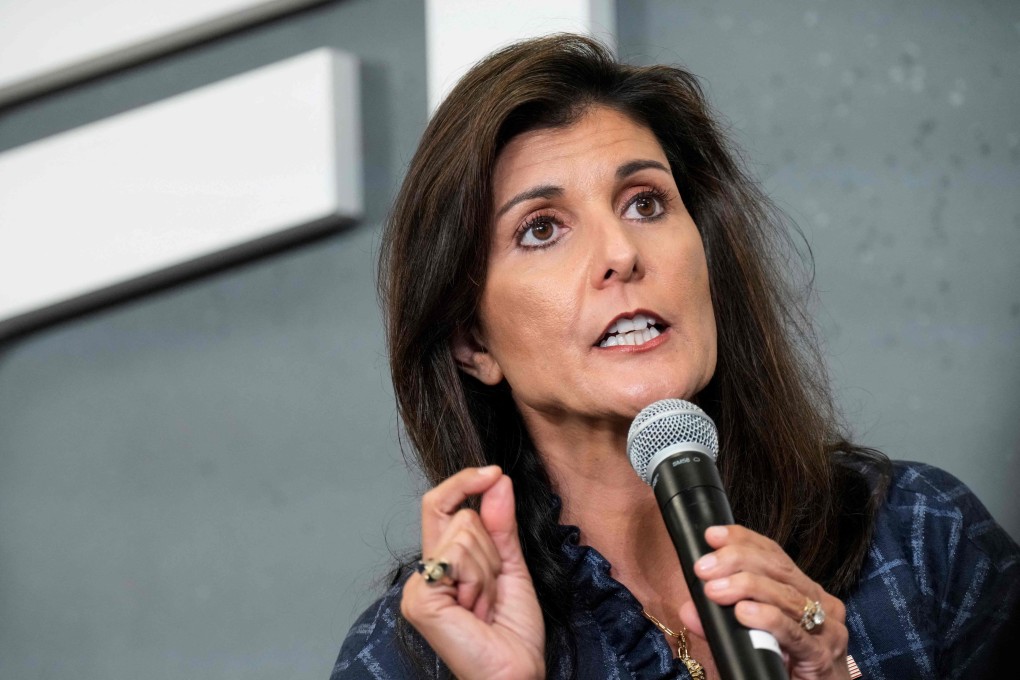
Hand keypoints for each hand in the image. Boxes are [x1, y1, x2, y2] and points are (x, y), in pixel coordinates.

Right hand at [400, 466, 544, 679]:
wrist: (516, 673)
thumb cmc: (513, 634)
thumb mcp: (511, 567)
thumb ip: (501, 524)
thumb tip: (497, 480)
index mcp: (443, 563)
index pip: (442, 505)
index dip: (464, 482)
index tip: (493, 472)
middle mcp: (425, 572)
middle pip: (461, 518)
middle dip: (492, 551)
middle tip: (493, 592)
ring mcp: (419, 586)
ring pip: (463, 534)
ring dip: (489, 570)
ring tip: (486, 605)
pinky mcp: (421, 598)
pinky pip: (457, 557)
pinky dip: (479, 580)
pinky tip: (476, 611)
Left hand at [680, 525, 849, 679]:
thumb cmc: (779, 671)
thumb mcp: (743, 642)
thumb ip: (718, 626)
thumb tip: (689, 609)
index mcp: (803, 593)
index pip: (774, 555)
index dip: (743, 540)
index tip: (712, 535)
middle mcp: (820, 605)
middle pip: (778, 568)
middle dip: (737, 560)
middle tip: (704, 567)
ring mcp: (826, 631)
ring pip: (786, 595)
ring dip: (746, 586)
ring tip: (715, 590)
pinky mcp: (822, 657)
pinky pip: (793, 632)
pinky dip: (767, 618)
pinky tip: (744, 613)